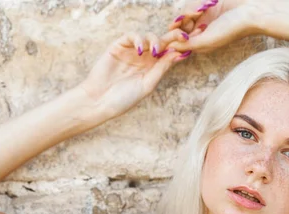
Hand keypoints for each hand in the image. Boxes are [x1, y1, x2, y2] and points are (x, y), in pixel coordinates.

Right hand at [75, 29, 190, 119]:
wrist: (100, 102)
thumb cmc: (123, 99)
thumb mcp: (147, 84)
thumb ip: (161, 68)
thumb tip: (178, 54)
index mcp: (153, 68)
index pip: (169, 54)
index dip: (179, 47)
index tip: (189, 46)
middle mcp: (144, 58)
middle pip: (161, 42)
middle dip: (173, 37)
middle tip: (182, 37)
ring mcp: (131, 51)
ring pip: (148, 37)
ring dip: (155, 40)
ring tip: (155, 51)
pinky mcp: (118, 46)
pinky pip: (131, 35)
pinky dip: (138, 39)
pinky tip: (139, 50)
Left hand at [164, 0, 261, 53]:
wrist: (252, 11)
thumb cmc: (232, 29)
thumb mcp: (208, 40)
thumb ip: (187, 45)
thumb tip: (169, 48)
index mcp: (199, 44)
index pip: (177, 42)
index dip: (173, 36)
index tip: (180, 33)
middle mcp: (199, 32)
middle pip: (178, 26)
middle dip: (183, 20)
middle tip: (196, 15)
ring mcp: (202, 18)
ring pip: (184, 13)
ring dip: (191, 9)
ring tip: (204, 7)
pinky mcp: (206, 5)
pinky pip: (192, 4)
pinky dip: (196, 3)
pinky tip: (209, 3)